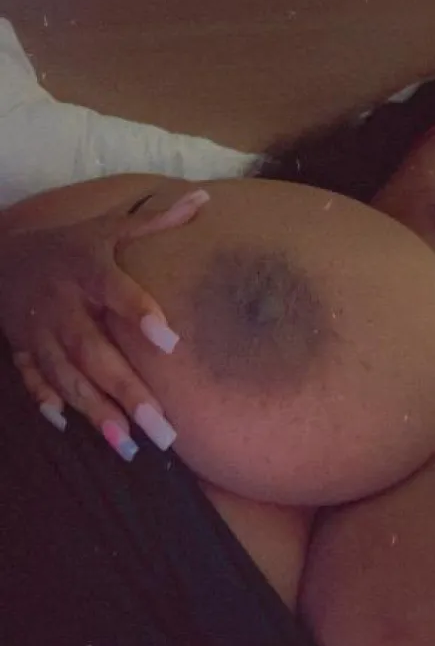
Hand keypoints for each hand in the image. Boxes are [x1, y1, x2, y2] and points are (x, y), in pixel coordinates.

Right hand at [0, 188, 208, 459]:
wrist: (2, 255)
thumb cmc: (69, 245)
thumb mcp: (106, 227)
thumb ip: (154, 221)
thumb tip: (203, 199)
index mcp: (86, 269)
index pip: (115, 290)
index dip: (138, 312)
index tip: (169, 341)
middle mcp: (63, 304)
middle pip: (92, 350)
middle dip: (126, 390)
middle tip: (162, 429)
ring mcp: (39, 331)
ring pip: (66, 375)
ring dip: (95, 410)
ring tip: (128, 445)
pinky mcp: (24, 349)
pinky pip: (32, 378)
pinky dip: (45, 400)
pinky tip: (66, 425)